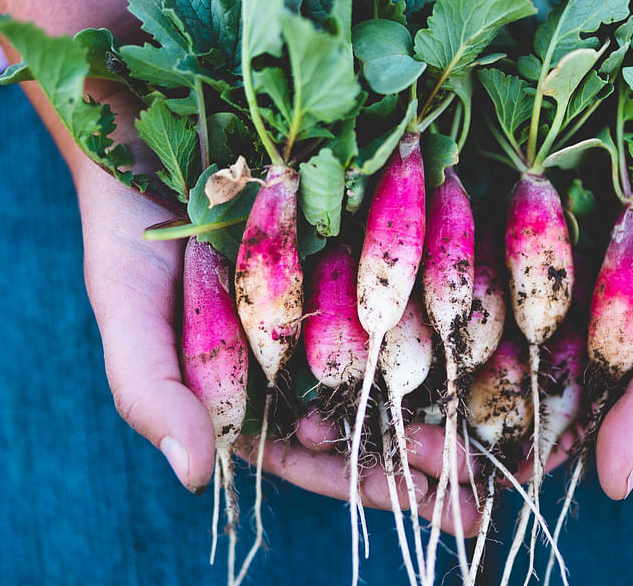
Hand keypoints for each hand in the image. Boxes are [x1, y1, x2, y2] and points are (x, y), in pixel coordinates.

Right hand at [77, 160, 482, 532]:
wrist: (145, 131)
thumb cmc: (129, 233)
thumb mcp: (129, 314)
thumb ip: (153, 392)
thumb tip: (195, 477)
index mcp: (248, 391)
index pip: (314, 453)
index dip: (368, 484)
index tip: (427, 501)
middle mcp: (298, 356)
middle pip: (370, 416)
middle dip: (426, 450)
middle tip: (486, 476)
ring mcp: (332, 302)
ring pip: (400, 359)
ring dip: (452, 390)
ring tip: (503, 420)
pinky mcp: (358, 250)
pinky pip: (409, 287)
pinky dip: (446, 311)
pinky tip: (494, 333)